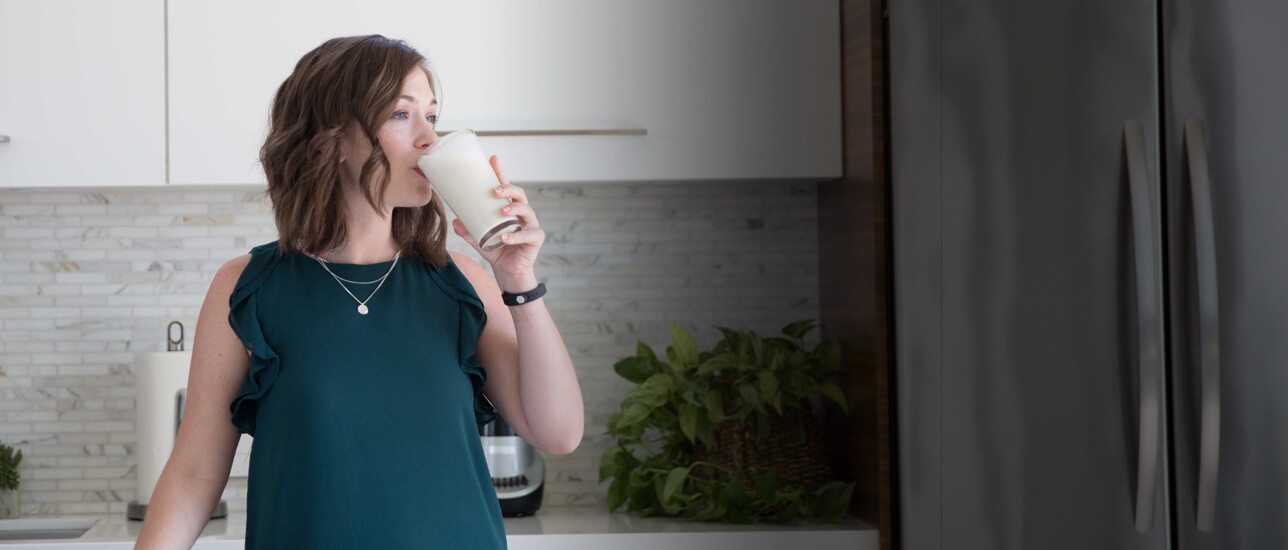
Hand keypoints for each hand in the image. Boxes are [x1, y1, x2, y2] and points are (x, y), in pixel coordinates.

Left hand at [452, 155, 545, 290]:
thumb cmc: (497, 252)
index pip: (506, 188)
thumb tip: (455, 221)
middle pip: (520, 195)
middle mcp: (522, 215)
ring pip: (527, 211)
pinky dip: (515, 236)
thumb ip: (468, 231)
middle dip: (509, 189)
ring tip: (503, 211)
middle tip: (495, 191)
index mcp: (509, 210)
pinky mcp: (535, 239)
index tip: (492, 159)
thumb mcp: (479, 240)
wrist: (509, 274)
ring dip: (515, 208)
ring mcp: (530, 226)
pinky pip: (528, 235)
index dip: (500, 173)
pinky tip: (504, 238)